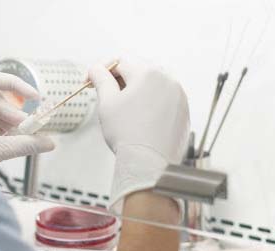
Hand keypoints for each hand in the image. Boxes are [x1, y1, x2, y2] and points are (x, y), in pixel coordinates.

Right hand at [88, 61, 189, 207]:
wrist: (149, 164)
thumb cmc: (127, 133)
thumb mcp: (107, 103)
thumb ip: (101, 79)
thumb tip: (96, 68)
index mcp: (148, 73)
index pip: (120, 62)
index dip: (102, 70)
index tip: (90, 80)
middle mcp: (168, 80)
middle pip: (138, 72)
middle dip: (120, 81)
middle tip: (105, 95)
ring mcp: (179, 97)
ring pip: (153, 86)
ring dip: (137, 92)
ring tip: (124, 110)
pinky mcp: (184, 113)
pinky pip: (165, 101)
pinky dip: (152, 105)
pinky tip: (141, 120)